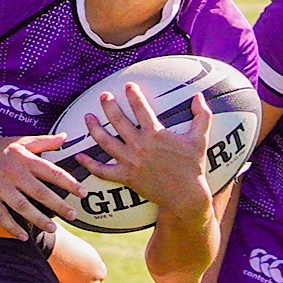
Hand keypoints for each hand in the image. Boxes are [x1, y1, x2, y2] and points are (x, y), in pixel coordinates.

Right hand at [0, 133, 85, 237]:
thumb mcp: (18, 141)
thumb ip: (43, 141)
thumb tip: (65, 137)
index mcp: (23, 159)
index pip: (51, 171)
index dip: (69, 183)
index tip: (82, 193)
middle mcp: (13, 172)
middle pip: (40, 191)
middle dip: (59, 205)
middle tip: (73, 215)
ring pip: (22, 206)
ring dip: (38, 219)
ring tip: (53, 228)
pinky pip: (1, 215)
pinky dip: (12, 227)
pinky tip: (24, 236)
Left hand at [77, 86, 213, 218]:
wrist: (184, 196)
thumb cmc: (193, 167)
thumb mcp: (200, 139)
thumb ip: (202, 116)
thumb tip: (199, 96)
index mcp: (156, 134)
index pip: (140, 108)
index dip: (133, 95)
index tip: (128, 86)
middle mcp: (139, 146)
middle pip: (117, 121)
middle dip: (108, 105)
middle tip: (103, 96)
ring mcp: (130, 162)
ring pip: (105, 142)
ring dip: (94, 128)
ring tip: (87, 117)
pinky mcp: (125, 177)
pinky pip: (102, 170)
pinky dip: (89, 163)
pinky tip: (79, 155)